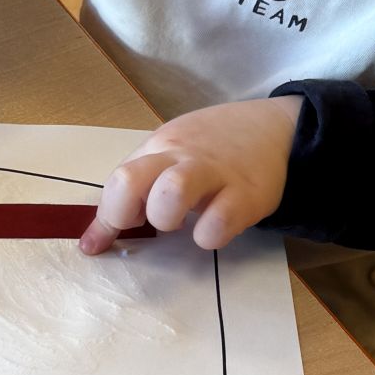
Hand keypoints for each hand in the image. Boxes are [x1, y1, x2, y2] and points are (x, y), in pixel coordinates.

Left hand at [80, 97, 300, 253]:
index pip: (116, 181)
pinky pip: (218, 222)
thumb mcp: (175, 153)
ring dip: (166, 218)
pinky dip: (208, 235)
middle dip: (123, 215)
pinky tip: (214, 229)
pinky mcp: (247, 194)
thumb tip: (99, 235)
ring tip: (181, 223)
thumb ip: (142, 186)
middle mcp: (180, 157)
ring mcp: (214, 173)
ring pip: (170, 193)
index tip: (96, 246)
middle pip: (129, 181)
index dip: (103, 219)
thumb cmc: (217, 148)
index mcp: (158, 148)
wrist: (278, 128)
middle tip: (145, 225)